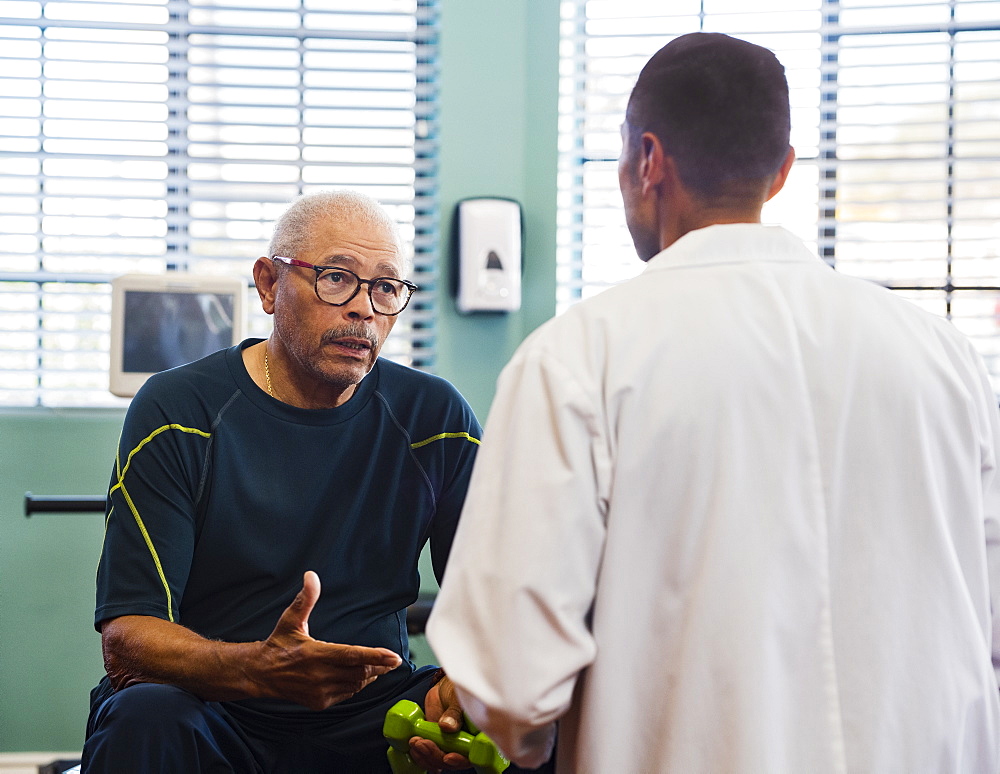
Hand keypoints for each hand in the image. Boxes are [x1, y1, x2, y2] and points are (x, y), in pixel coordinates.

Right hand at [250, 570, 401, 709]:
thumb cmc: (279, 644)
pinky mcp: (319, 702)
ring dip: (369, 676)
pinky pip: (346, 694)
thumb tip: (311, 576)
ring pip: (355, 685)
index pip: (352, 655)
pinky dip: (356, 685)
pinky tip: (359, 677)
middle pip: (359, 672)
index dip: (375, 656)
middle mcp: (319, 675)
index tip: (394, 656)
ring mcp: (319, 691)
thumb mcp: (291, 620)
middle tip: (391, 660)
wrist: (260, 673)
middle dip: (378, 666)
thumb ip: (305, 599)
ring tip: (379, 667)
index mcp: (315, 654)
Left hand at [406, 675, 472, 771]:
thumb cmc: (458, 691)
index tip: (448, 757)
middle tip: (423, 743)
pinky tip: (414, 746)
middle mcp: (464, 745)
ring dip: (425, 756)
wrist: (445, 687)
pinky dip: (420, 754)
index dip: (459, 760)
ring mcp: (450, 746)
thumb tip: (448, 726)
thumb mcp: (458, 699)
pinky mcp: (437, 744)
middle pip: (452, 762)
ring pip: (439, 761)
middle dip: (436, 756)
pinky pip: (428, 755)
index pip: (471, 756)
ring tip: (415, 741)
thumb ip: (455, 713)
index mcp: (477, 737)